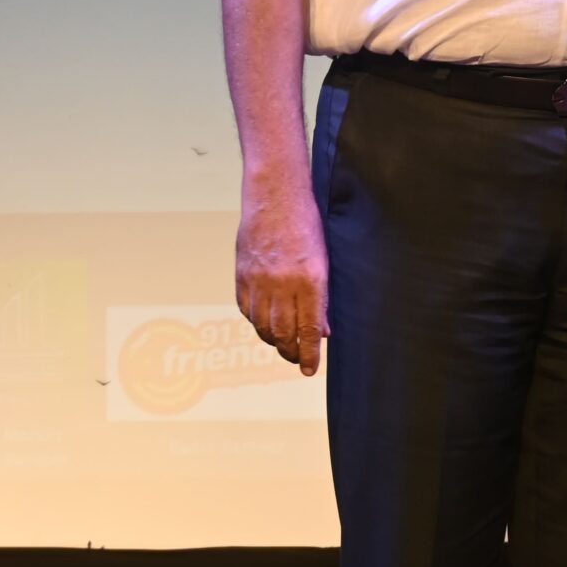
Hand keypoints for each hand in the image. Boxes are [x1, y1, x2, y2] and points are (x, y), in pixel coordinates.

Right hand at [235, 181, 328, 375]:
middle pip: (282, 332)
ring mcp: (258, 281)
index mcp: (309, 279)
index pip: (308, 328)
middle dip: (291, 351)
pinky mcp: (242, 276)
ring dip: (273, 340)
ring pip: (262, 325)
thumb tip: (322, 330)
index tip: (310, 369)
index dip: (309, 353)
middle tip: (297, 358)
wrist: (274, 197)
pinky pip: (247, 310)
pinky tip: (264, 325)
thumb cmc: (306, 225)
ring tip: (282, 345)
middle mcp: (282, 284)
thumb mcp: (324, 260)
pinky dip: (256, 322)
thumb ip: (321, 297)